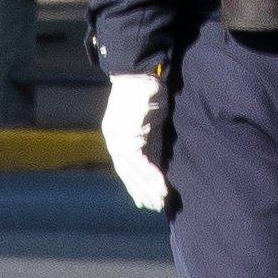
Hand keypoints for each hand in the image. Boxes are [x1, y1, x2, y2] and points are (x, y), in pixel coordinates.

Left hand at [100, 67, 172, 214]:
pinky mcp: (127, 136)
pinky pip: (140, 162)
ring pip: (133, 171)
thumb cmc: (148, 90)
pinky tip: (162, 186)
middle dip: (142, 190)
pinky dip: (152, 175)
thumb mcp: (150, 120)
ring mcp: (119, 139)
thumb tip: (159, 158)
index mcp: (118, 135)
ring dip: (148, 188)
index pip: (127, 165)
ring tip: (162, 201)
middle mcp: (115, 139)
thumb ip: (151, 138)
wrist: (141, 71)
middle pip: (128, 172)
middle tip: (155, 206)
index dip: (137, 183)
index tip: (146, 198)